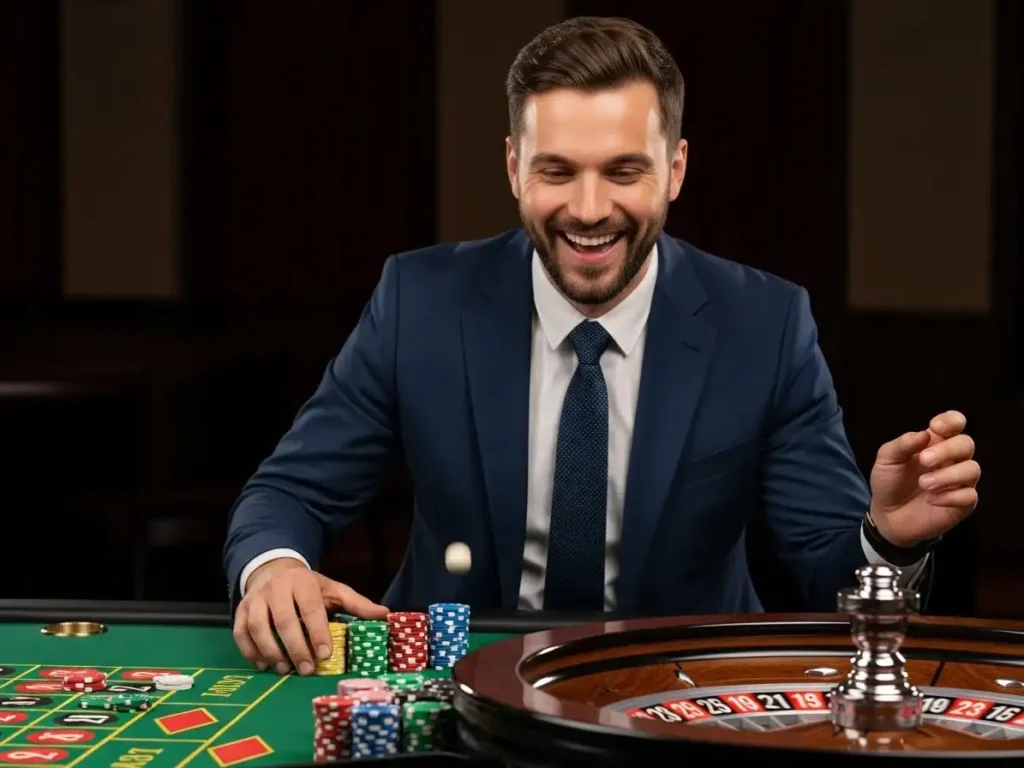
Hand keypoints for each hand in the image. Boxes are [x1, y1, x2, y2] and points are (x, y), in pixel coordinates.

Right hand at [232, 558, 388, 674]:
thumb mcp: (334, 590)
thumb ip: (357, 604)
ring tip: (285, 670)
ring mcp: (255, 599)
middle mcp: (276, 588)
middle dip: (296, 648)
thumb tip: (385, 615)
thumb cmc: (309, 587)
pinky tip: (264, 665)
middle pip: (283, 620)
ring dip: (271, 651)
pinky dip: (250, 651)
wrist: (275, 570)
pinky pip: (240, 633)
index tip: (325, 654)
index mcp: (303, 582)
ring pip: (258, 627)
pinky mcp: (240, 611)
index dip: (317, 631)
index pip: (310, 607)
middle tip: (307, 670)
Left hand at [869, 410, 979, 546]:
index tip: (935, 426)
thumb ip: (902, 445)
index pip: (955, 423)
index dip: (951, 420)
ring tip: (923, 484)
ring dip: (947, 475)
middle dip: (946, 450)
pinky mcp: (962, 503)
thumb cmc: (889, 482)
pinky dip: (950, 497)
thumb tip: (924, 434)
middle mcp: (952, 459)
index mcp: (934, 442)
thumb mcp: (886, 460)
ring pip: (972, 469)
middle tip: (924, 460)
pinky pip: (969, 495)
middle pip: (966, 444)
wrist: (887, 515)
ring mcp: (960, 481)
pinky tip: (931, 499)